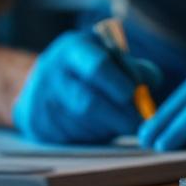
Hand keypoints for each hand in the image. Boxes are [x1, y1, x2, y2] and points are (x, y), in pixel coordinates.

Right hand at [12, 30, 159, 144]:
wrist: (44, 87)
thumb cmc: (90, 71)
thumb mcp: (111, 59)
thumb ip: (135, 70)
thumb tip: (148, 86)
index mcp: (74, 48)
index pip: (98, 66)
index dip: (120, 84)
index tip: (134, 96)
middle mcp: (52, 71)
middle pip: (89, 103)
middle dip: (119, 117)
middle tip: (137, 124)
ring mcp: (41, 99)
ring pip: (83, 125)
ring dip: (106, 128)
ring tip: (115, 121)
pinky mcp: (37, 124)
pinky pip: (71, 138)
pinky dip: (90, 137)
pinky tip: (95, 127)